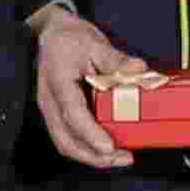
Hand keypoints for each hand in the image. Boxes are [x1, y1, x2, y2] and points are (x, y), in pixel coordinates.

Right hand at [30, 2, 153, 172]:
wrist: (51, 33)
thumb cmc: (68, 38)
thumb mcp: (94, 43)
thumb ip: (115, 59)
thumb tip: (138, 69)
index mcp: (58, 82)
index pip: (72, 114)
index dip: (91, 133)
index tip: (108, 146)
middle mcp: (51, 101)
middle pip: (66, 140)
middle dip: (94, 156)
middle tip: (122, 157)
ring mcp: (52, 110)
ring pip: (66, 144)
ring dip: (91, 156)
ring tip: (119, 157)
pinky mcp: (59, 114)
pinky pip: (70, 138)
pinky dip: (88, 148)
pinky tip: (107, 148)